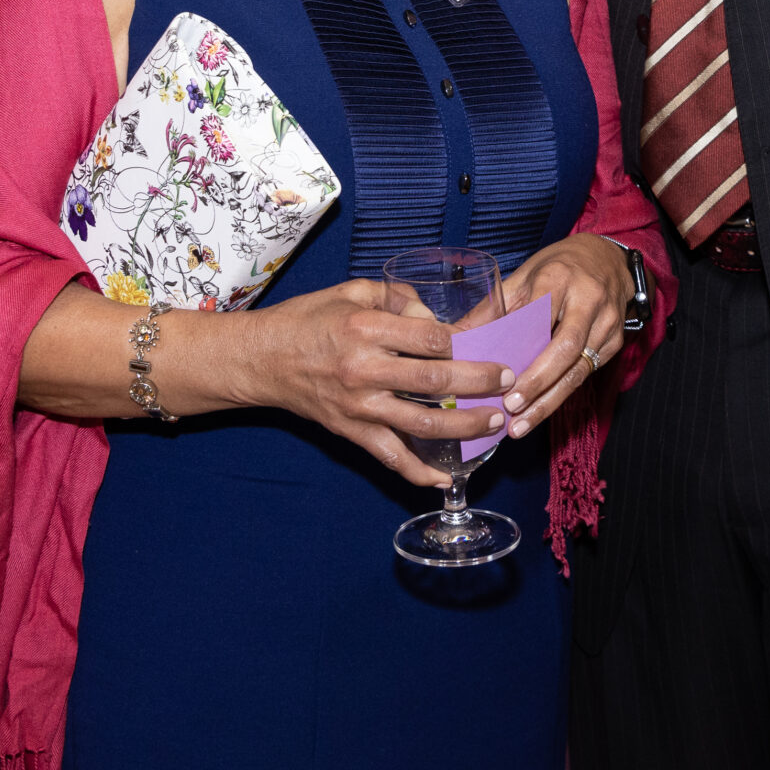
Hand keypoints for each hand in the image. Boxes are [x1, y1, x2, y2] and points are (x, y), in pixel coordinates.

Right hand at [234, 279, 509, 488]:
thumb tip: (433, 316)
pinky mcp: (351, 431)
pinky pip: (391, 457)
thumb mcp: (350, 291)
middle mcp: (364, 369)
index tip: (482, 343)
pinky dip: (420, 472)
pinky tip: (447, 478)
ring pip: (424, 423)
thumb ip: (395, 297)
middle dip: (480, 382)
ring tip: (495, 422)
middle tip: (507, 380)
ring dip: (465, 425)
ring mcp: (359, 405)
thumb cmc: (307, 320)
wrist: (262, 359)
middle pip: (436, 380)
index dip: (462, 341)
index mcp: (365, 328)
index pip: (430, 337)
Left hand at [495, 235, 632, 438]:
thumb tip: (455, 336)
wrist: (610, 259)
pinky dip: (561, 393)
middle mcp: (588, 301)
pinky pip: (587, 373)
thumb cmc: (560, 266)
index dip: (521, 351)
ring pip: (579, 370)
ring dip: (549, 401)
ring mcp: (607, 323)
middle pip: (565, 349)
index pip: (540, 318)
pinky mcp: (616, 341)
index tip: (499, 379)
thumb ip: (494, 306)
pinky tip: (540, 410)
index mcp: (558, 279)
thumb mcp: (526, 274)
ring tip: (521, 425)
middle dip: (538, 383)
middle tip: (511, 409)